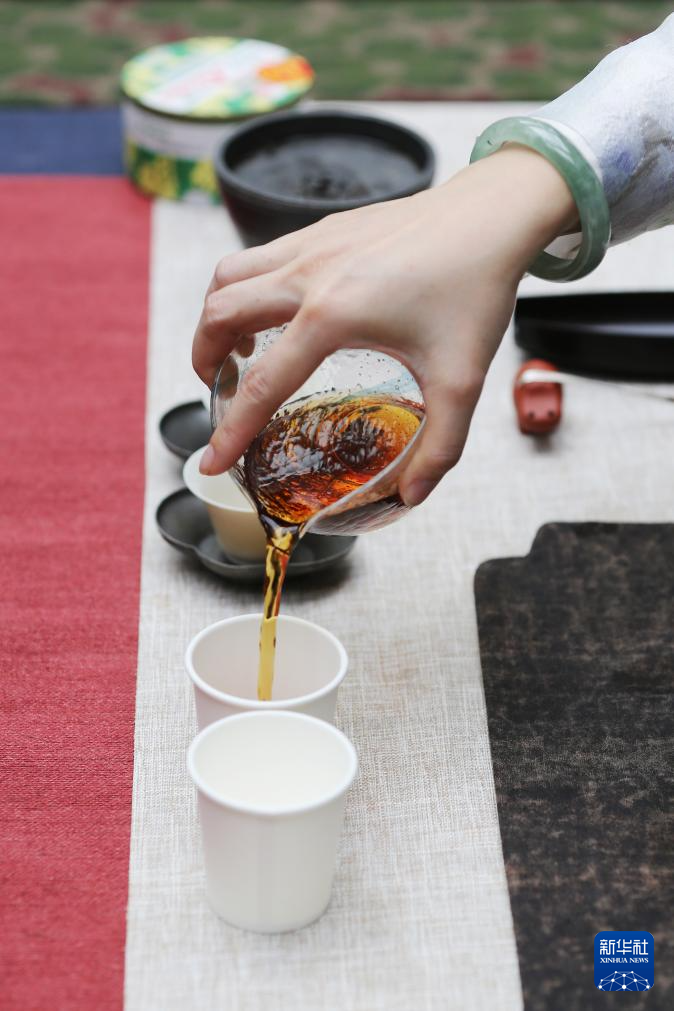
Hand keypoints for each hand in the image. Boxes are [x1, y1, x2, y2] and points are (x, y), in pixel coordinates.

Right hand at [193, 146, 574, 504]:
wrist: (494, 213)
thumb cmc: (477, 288)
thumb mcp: (462, 380)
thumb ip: (440, 448)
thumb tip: (413, 496)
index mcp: (333, 316)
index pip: (261, 385)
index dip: (230, 432)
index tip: (209, 461)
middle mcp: (310, 274)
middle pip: (220, 314)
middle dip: (204, 359)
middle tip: (217, 391)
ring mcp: (312, 244)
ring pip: (229, 274)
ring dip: (217, 315)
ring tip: (236, 349)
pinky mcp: (324, 228)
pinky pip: (260, 256)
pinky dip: (247, 286)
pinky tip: (279, 311)